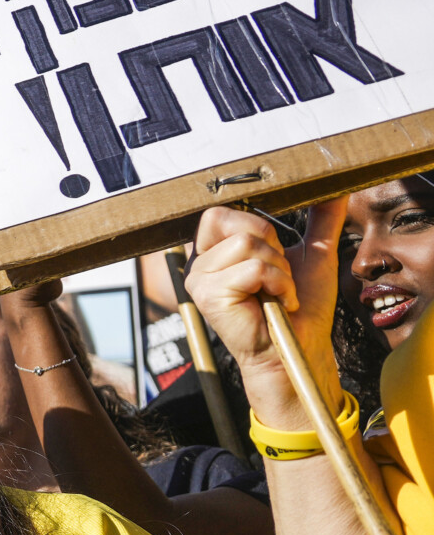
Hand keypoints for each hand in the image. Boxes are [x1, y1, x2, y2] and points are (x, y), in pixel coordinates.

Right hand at [182, 203, 342, 423]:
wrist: (299, 346)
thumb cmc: (301, 307)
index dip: (255, 226)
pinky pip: (252, 269)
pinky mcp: (207, 295)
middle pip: (232, 221)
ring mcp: (199, 280)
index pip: (220, 213)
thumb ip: (321, 218)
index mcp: (216, 251)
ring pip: (246, 244)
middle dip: (269, 245)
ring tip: (278, 291)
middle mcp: (200, 263)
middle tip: (275, 276)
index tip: (273, 255)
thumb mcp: (313, 253)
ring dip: (277, 269)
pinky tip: (277, 302)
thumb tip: (336, 189)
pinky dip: (277, 283)